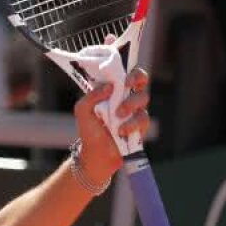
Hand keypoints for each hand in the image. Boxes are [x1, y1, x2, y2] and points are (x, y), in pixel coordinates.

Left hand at [73, 65, 151, 184]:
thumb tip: (109, 86)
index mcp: (114, 91)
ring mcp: (135, 111)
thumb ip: (91, 96)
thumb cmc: (89, 130)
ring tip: (118, 116)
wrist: (95, 154)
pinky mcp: (141, 126)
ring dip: (130, 104)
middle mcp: (127, 98)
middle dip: (135, 80)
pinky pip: (143, 118)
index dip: (131, 71)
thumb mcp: (82, 111)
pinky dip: (132, 124)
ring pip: (143, 98)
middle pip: (141, 80)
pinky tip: (121, 131)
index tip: (124, 78)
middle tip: (126, 86)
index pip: (127, 74)